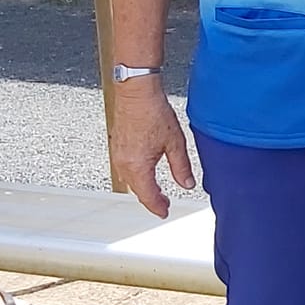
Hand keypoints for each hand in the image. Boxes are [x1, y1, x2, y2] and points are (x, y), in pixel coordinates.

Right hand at [111, 84, 194, 217]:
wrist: (136, 92)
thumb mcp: (175, 143)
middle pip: (137, 190)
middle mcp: (123, 163)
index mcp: (138, 166)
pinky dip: (135, 176)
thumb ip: (181, 167)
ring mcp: (117, 154)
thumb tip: (187, 184)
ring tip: (156, 191)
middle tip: (164, 204)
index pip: (148, 195)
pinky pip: (124, 168)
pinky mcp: (116, 145)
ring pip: (129, 180)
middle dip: (150, 199)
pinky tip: (144, 173)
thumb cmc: (154, 113)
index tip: (165, 212)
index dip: (157, 207)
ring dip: (142, 188)